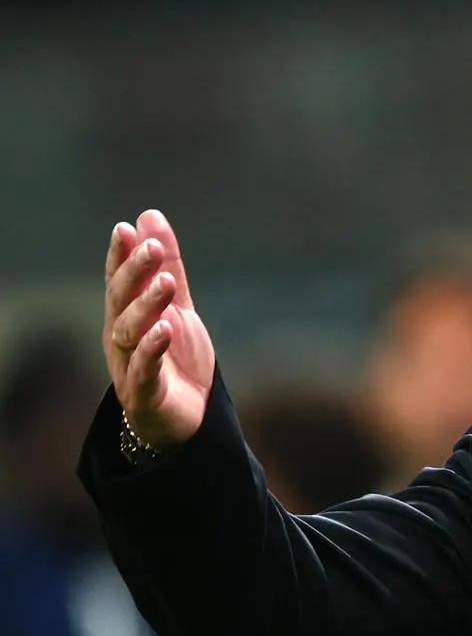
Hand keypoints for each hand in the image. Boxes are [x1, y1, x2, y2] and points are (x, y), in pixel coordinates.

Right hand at [102, 210, 215, 448]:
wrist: (187, 418)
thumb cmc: (177, 359)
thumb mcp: (178, 308)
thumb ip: (169, 267)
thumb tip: (150, 216)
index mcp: (127, 315)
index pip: (119, 280)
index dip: (120, 255)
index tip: (126, 228)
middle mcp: (121, 337)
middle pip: (121, 300)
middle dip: (134, 273)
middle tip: (152, 248)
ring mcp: (129, 365)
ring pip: (130, 332)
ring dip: (147, 306)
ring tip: (166, 283)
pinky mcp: (145, 394)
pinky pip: (144, 369)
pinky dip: (152, 349)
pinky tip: (164, 330)